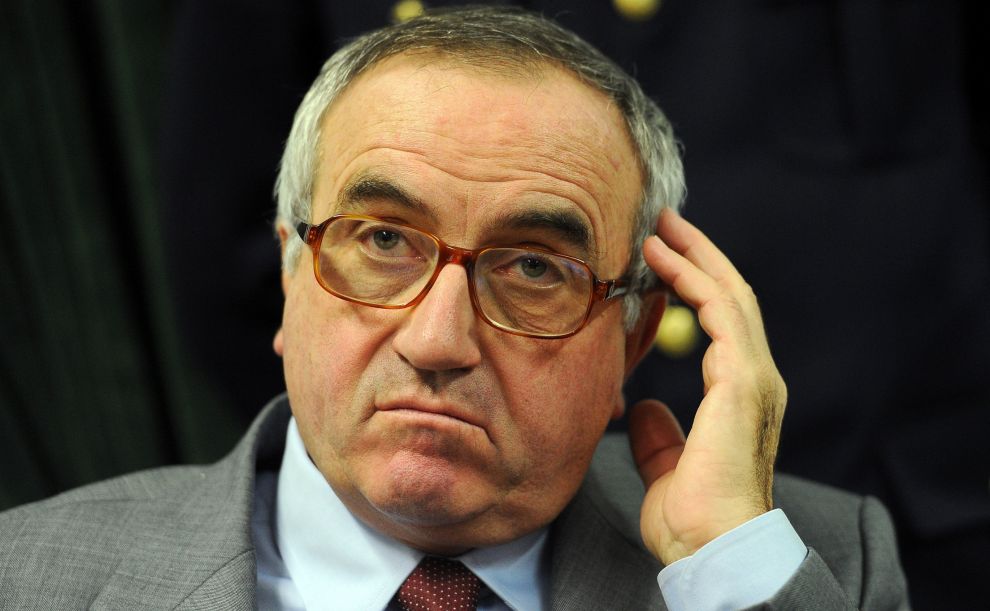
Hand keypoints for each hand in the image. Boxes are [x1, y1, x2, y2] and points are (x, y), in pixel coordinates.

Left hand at [630, 209, 786, 565]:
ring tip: (661, 226)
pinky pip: (719, 312)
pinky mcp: (743, 379)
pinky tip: (662, 260)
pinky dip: (691, 279)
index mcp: (740, 396)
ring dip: (694, 256)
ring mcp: (754, 376)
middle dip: (698, 256)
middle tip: (664, 223)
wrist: (711, 544)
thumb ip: (662, 433)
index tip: (662, 259)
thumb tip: (649, 407)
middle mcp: (755, 378)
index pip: (723, 325)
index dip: (695, 285)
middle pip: (732, 298)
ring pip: (730, 295)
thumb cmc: (692, 516)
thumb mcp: (668, 463)